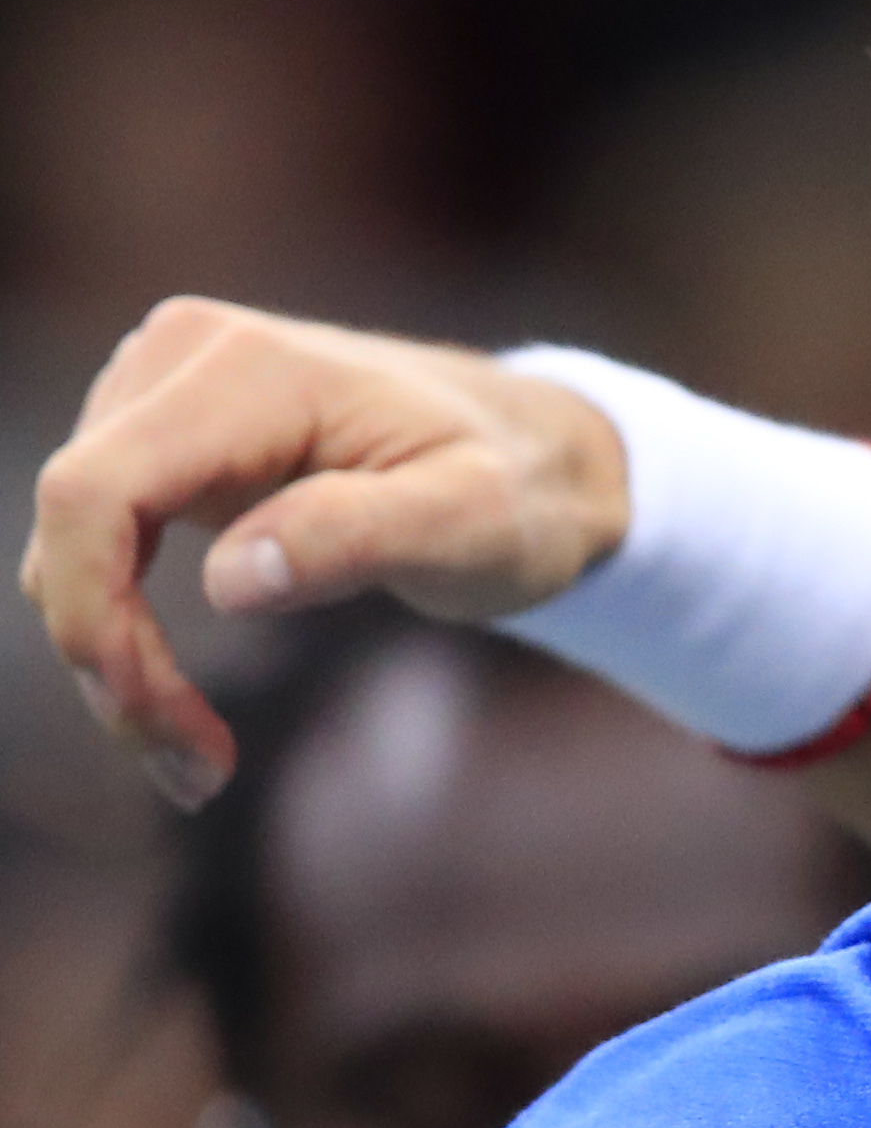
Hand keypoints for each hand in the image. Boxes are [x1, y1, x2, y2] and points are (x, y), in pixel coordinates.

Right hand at [21, 298, 631, 806]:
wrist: (543, 455)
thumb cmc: (521, 492)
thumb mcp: (475, 523)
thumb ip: (358, 537)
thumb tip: (228, 579)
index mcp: (249, 371)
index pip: (95, 493)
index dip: (93, 615)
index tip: (161, 721)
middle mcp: (184, 355)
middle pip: (71, 522)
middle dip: (107, 659)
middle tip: (195, 771)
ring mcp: (164, 386)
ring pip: (73, 542)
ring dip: (113, 659)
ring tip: (201, 757)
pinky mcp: (165, 431)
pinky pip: (98, 539)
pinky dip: (122, 626)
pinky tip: (181, 705)